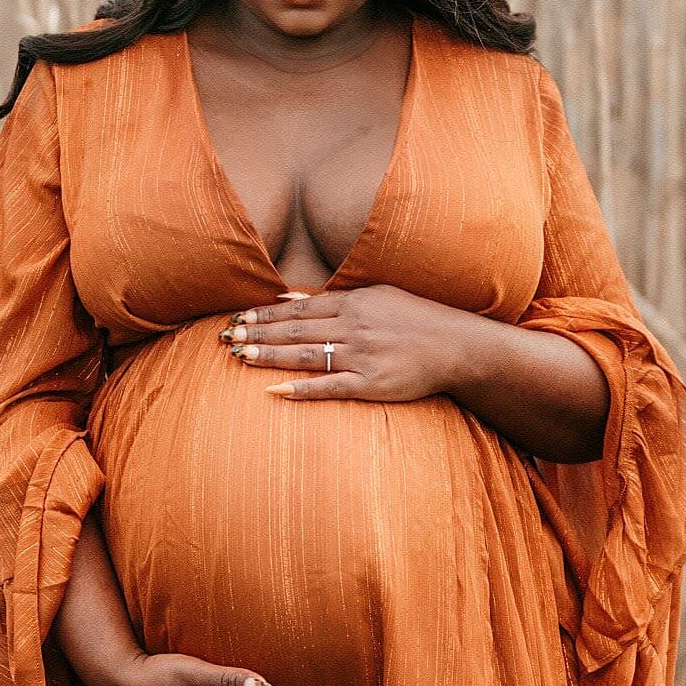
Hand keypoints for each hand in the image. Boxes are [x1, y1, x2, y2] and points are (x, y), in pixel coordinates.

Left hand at [221, 284, 472, 401]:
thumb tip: (288, 297)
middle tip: (226, 337)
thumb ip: (334, 296)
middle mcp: (354, 326)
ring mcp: (362, 355)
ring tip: (240, 357)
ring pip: (306, 355)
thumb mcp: (378, 295)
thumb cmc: (418, 319)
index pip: (299, 309)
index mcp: (355, 303)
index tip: (237, 317)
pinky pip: (330, 386)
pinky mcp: (372, 383)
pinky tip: (275, 391)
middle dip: (258, 334)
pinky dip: (302, 389)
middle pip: (296, 331)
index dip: (265, 315)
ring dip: (270, 356)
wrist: (460, 346)